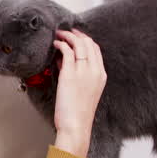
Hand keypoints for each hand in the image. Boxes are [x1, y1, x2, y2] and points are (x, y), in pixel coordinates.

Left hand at [52, 29, 105, 157]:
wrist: (76, 126)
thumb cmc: (77, 112)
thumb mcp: (82, 91)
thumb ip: (75, 74)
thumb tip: (63, 60)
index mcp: (101, 75)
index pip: (96, 50)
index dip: (86, 40)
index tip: (76, 36)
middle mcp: (95, 71)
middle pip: (89, 43)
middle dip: (77, 34)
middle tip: (66, 31)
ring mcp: (83, 72)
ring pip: (79, 45)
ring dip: (68, 36)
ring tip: (58, 34)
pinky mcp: (70, 75)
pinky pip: (67, 52)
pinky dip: (61, 44)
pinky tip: (55, 43)